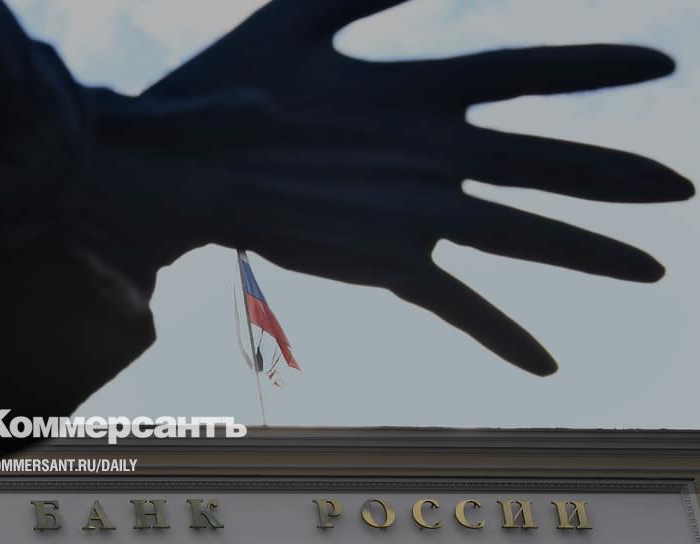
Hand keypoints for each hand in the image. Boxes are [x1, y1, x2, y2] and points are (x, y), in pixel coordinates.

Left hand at [75, 0, 693, 375]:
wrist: (178, 160)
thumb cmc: (226, 83)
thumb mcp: (299, 14)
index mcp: (416, 93)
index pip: (522, 72)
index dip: (591, 65)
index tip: (661, 58)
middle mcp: (429, 155)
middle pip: (542, 161)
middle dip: (614, 175)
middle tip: (684, 188)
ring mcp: (411, 210)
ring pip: (517, 234)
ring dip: (585, 253)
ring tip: (652, 270)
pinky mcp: (382, 259)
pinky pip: (452, 300)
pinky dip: (498, 333)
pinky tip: (548, 365)